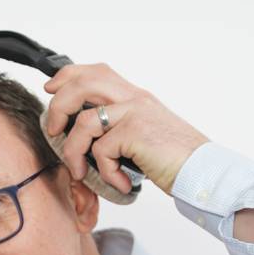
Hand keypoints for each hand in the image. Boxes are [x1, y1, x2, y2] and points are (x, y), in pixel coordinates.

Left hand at [42, 63, 207, 196]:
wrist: (202, 171)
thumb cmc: (173, 160)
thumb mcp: (141, 138)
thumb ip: (116, 130)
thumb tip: (80, 139)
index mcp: (134, 97)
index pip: (96, 72)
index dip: (68, 77)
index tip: (51, 90)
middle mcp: (134, 99)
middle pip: (83, 84)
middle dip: (59, 108)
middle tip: (53, 131)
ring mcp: (135, 113)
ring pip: (84, 122)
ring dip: (73, 152)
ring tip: (81, 172)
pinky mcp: (135, 132)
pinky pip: (100, 151)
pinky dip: (104, 172)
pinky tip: (119, 182)